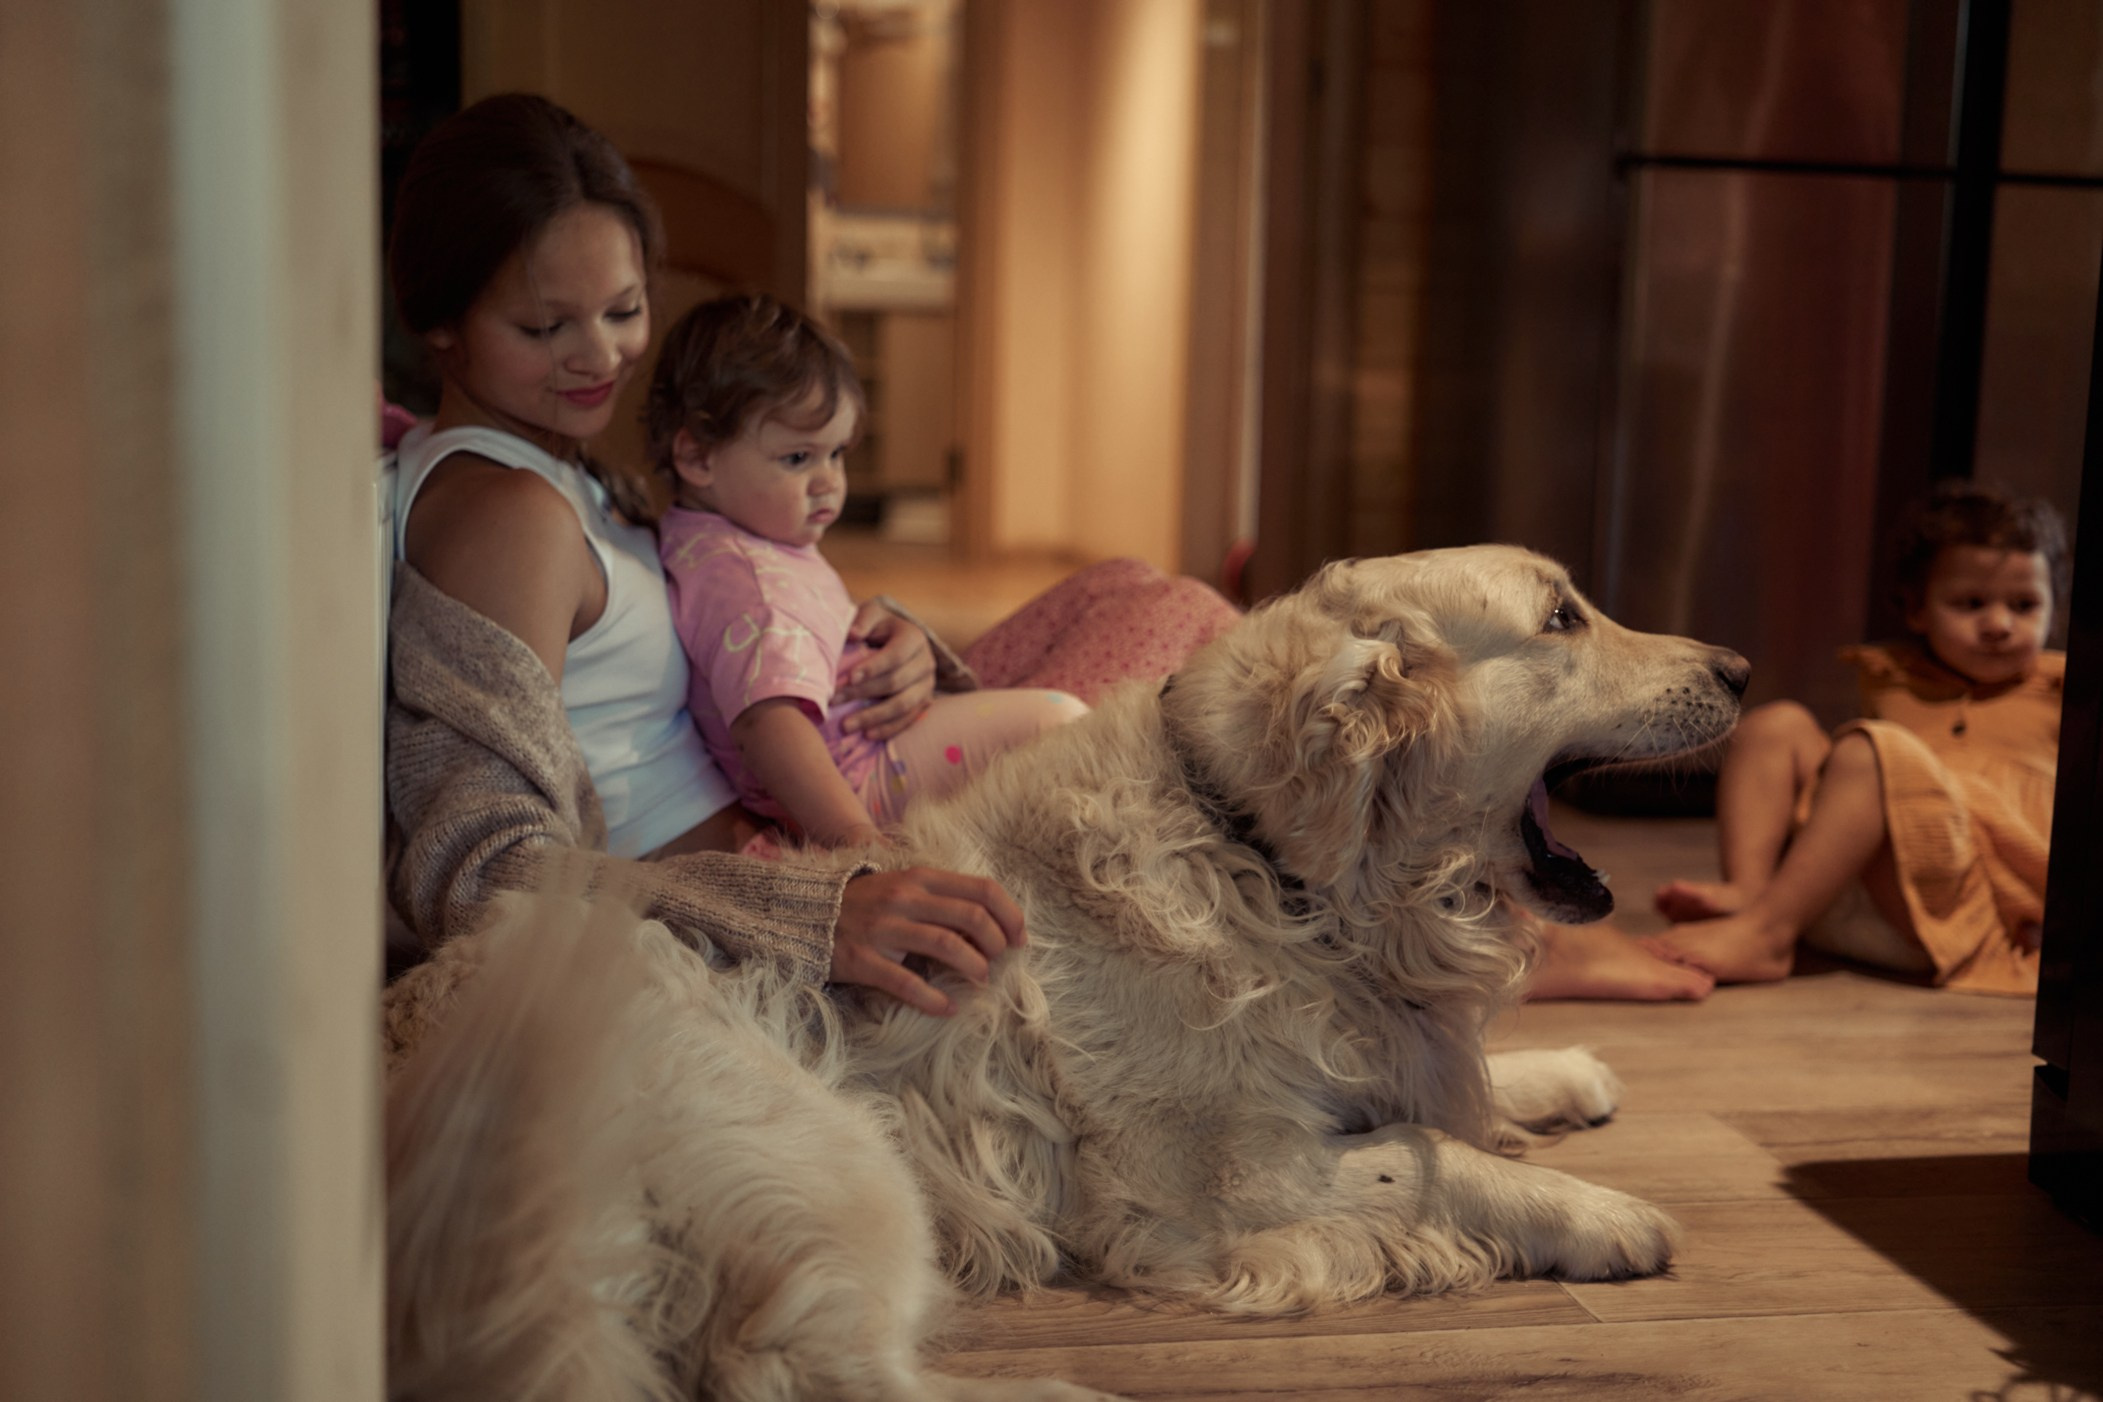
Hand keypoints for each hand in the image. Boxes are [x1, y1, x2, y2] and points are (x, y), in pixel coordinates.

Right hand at [831, 866, 1027, 1015]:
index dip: (1010, 915)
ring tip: (981, 980)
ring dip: (974, 966)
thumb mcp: (905, 889)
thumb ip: (943, 900)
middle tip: (1000, 962)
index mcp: (921, 878)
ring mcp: (884, 928)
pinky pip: (907, 983)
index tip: (1020, 938)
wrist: (804, 915)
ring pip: (946, 945)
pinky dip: (934, 999)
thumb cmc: (866, 904)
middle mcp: (905, 898)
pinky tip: (948, 1008)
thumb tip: (989, 926)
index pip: (982, 889)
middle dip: (996, 943)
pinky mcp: (864, 960)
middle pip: (971, 917)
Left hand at [836, 599, 935, 740]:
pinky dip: (888, 729)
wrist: (894, 639)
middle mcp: (926, 661)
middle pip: (896, 682)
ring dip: (873, 717)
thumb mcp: (871, 613)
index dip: (873, 667)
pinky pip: (908, 720)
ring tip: (846, 726)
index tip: (849, 678)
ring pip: (903, 706)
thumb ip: (862, 620)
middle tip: (833, 701)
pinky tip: (867, 735)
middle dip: (863, 693)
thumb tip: (853, 634)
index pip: (896, 655)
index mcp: (914, 637)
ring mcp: (927, 685)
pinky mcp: (924, 702)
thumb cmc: (876, 626)